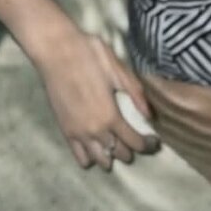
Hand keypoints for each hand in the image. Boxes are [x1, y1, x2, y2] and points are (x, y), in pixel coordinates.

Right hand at [35, 29, 160, 171]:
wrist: (55, 51)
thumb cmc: (89, 55)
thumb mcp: (117, 69)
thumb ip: (135, 93)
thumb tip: (150, 115)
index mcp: (110, 116)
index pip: (135, 143)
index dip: (148, 145)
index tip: (155, 142)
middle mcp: (95, 130)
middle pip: (119, 153)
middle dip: (132, 150)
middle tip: (138, 139)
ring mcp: (78, 133)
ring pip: (100, 160)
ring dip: (112, 156)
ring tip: (117, 143)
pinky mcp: (65, 131)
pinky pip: (80, 157)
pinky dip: (91, 157)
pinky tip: (96, 146)